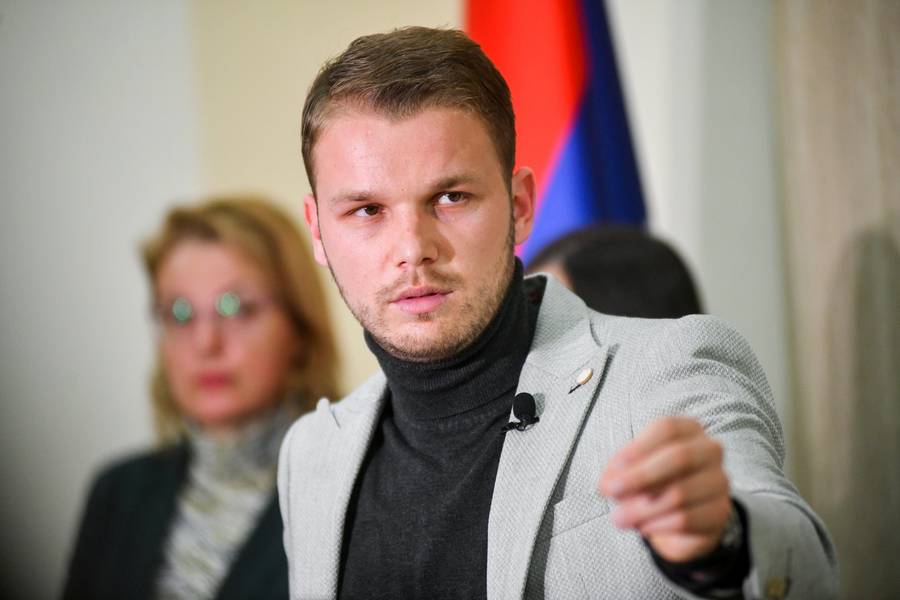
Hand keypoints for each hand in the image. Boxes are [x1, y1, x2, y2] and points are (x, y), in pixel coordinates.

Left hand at [599, 417, 731, 562]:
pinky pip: (686, 519)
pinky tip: (643, 526)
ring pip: (680, 494)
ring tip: (620, 518)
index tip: (615, 468)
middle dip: (640, 476)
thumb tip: (608, 484)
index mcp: (688, 430)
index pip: (667, 429)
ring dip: (642, 508)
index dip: (638, 448)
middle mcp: (710, 451)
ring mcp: (720, 481)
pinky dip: (658, 524)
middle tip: (612, 492)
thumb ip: (618, 472)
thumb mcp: (631, 471)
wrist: (680, 518)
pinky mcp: (720, 512)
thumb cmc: (654, 483)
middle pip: (679, 457)